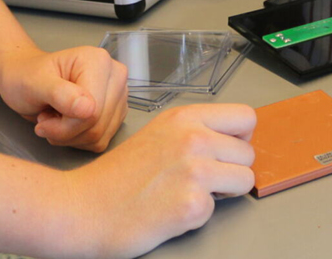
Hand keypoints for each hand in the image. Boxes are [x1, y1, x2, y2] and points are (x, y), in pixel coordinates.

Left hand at [0, 44, 128, 151]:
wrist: (24, 78)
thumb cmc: (26, 77)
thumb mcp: (35, 84)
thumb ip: (60, 94)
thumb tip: (89, 109)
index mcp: (99, 62)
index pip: (93, 111)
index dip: (64, 125)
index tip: (42, 119)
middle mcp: (115, 76)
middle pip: (98, 126)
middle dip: (65, 132)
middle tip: (45, 118)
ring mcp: (118, 95)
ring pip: (100, 137)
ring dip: (70, 137)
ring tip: (54, 118)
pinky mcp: (116, 112)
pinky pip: (100, 141)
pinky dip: (78, 139)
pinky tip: (66, 123)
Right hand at [67, 103, 256, 258]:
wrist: (82, 208)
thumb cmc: (116, 176)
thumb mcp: (158, 134)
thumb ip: (194, 131)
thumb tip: (232, 140)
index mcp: (185, 117)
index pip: (246, 117)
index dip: (240, 138)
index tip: (227, 152)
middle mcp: (193, 138)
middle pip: (249, 152)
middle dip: (231, 169)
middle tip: (201, 180)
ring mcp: (194, 171)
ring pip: (244, 180)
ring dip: (222, 193)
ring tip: (188, 193)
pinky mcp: (192, 205)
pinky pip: (218, 210)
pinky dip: (197, 215)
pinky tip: (171, 210)